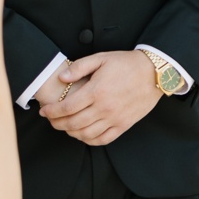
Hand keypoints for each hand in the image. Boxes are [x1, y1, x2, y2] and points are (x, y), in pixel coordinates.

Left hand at [37, 50, 161, 145]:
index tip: (43, 111)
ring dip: (71, 133)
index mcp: (96, 91)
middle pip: (74, 123)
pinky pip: (104, 139)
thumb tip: (61, 78)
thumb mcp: (100, 58)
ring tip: (64, 126)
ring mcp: (115, 119)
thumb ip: (79, 67)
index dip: (52, 111)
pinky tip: (82, 135)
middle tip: (50, 120)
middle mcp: (105, 108)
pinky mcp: (124, 125)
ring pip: (87, 134)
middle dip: (57, 123)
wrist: (154, 73)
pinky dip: (89, 140)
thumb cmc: (125, 64)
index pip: (67, 107)